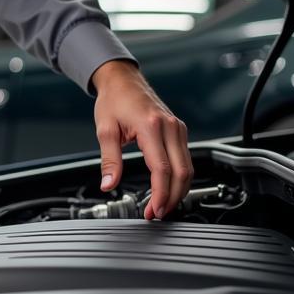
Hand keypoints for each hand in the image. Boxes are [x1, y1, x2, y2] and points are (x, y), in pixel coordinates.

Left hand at [91, 60, 192, 219]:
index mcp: (151, 126)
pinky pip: (186, 159)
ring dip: (178, 190)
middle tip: (157, 213)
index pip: (162, 169)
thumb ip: (109, 161)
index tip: (153, 210)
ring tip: (162, 205)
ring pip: (188, 167)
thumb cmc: (113, 100)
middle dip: (172, 197)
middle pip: (181, 172)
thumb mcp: (105, 131)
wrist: (122, 80)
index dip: (160, 194)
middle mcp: (170, 127)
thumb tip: (108, 184)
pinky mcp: (178, 129)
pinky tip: (168, 188)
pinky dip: (179, 177)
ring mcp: (177, 127)